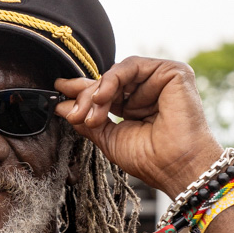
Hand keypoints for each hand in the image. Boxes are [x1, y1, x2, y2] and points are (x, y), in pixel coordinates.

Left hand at [55, 56, 222, 195]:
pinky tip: (102, 98)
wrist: (175, 167)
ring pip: (116, 73)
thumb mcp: (108, 138)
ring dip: (97, 92)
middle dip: (85, 97)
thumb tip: (62, 107)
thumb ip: (87, 120)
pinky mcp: (172, 72)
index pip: (105, 91)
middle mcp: (148, 90)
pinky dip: (112, 79)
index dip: (82, 90)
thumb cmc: (150, 159)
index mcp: (136, 105)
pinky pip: (132, 65)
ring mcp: (160, 80)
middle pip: (108, 81)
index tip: (59, 91)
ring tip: (91, 114)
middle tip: (74, 114)